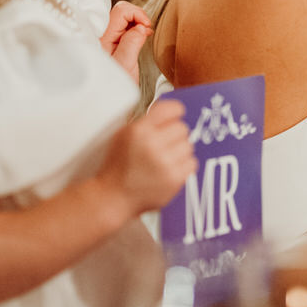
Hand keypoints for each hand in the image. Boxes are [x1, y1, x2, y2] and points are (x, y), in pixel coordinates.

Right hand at [97, 98, 194, 214]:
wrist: (114, 196)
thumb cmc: (118, 166)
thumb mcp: (123, 135)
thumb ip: (145, 121)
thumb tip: (169, 111)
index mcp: (139, 130)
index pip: (170, 109)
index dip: (175, 112)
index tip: (175, 115)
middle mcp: (152, 144)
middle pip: (182, 128)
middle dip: (174, 134)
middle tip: (164, 143)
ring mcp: (164, 163)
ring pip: (188, 145)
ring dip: (179, 150)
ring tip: (165, 158)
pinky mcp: (174, 179)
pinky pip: (192, 163)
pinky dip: (183, 165)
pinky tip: (170, 168)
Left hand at [100, 0, 152, 80]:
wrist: (109, 100)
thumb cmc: (114, 86)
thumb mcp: (126, 64)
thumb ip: (132, 42)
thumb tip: (141, 26)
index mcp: (102, 37)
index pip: (120, 11)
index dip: (137, 14)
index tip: (147, 26)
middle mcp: (102, 34)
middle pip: (121, 10)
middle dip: (137, 16)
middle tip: (147, 29)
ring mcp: (107, 37)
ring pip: (123, 17)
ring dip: (136, 21)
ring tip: (145, 33)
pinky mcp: (112, 41)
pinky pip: (123, 25)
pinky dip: (134, 26)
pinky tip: (141, 35)